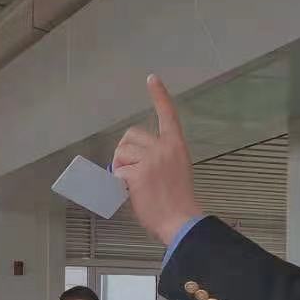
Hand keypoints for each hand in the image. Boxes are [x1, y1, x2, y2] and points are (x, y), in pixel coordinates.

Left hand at [111, 75, 203, 244]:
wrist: (181, 220)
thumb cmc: (177, 202)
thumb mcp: (174, 171)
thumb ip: (156, 159)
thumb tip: (130, 161)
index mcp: (176, 146)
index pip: (168, 115)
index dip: (159, 95)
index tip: (152, 78)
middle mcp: (164, 148)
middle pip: (131, 135)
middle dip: (124, 151)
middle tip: (129, 168)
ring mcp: (151, 159)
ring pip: (121, 152)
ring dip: (120, 166)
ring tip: (132, 182)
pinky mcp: (137, 173)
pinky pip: (118, 172)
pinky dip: (119, 182)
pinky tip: (131, 191)